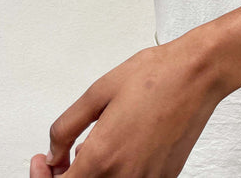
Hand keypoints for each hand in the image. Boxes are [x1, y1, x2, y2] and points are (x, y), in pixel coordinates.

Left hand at [29, 31, 228, 176]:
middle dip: (65, 176)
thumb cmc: (158, 76)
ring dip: (93, 175)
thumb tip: (54, 152)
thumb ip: (66, 127)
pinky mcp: (164, 177)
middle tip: (59, 158)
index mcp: (103, 156)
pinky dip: (117, 173)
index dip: (43, 177)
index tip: (43, 163)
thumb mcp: (98, 92)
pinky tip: (118, 149)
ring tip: (92, 147)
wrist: (198, 73)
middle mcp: (126, 175)